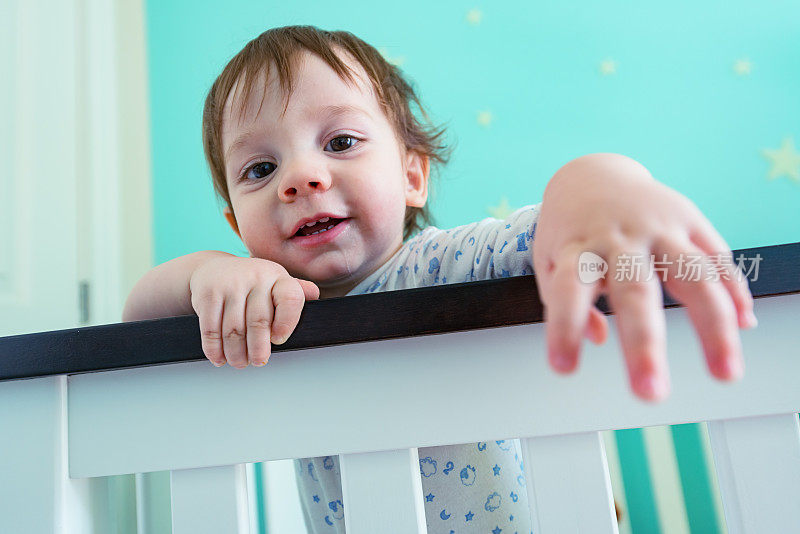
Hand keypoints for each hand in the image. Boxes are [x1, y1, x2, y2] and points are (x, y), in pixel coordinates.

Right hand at [189, 255, 318, 367]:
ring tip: (240, 362)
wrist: (213, 268)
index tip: (279, 341)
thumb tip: (315, 295)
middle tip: (258, 361)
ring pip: (234, 328)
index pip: (290, 298)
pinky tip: (219, 357)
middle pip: (259, 321)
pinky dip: (214, 348)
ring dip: (236, 352)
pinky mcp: (209, 293)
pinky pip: (211, 327)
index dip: (287, 323)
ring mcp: (231, 284)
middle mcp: (256, 276)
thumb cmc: (250, 283)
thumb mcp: (274, 282)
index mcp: (277, 277)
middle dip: (258, 348)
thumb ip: (294, 291)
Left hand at [532, 154, 756, 401]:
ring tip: (726, 372)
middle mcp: (618, 238)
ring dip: (713, 327)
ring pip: (693, 274)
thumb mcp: (551, 261)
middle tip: (650, 393)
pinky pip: (718, 256)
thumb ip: (563, 302)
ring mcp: (657, 227)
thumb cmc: (569, 230)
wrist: (592, 174)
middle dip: (643, 345)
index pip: (566, 292)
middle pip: (634, 291)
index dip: (564, 329)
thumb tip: (596, 340)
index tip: (564, 367)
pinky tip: (743, 326)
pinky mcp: (688, 218)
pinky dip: (733, 292)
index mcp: (577, 249)